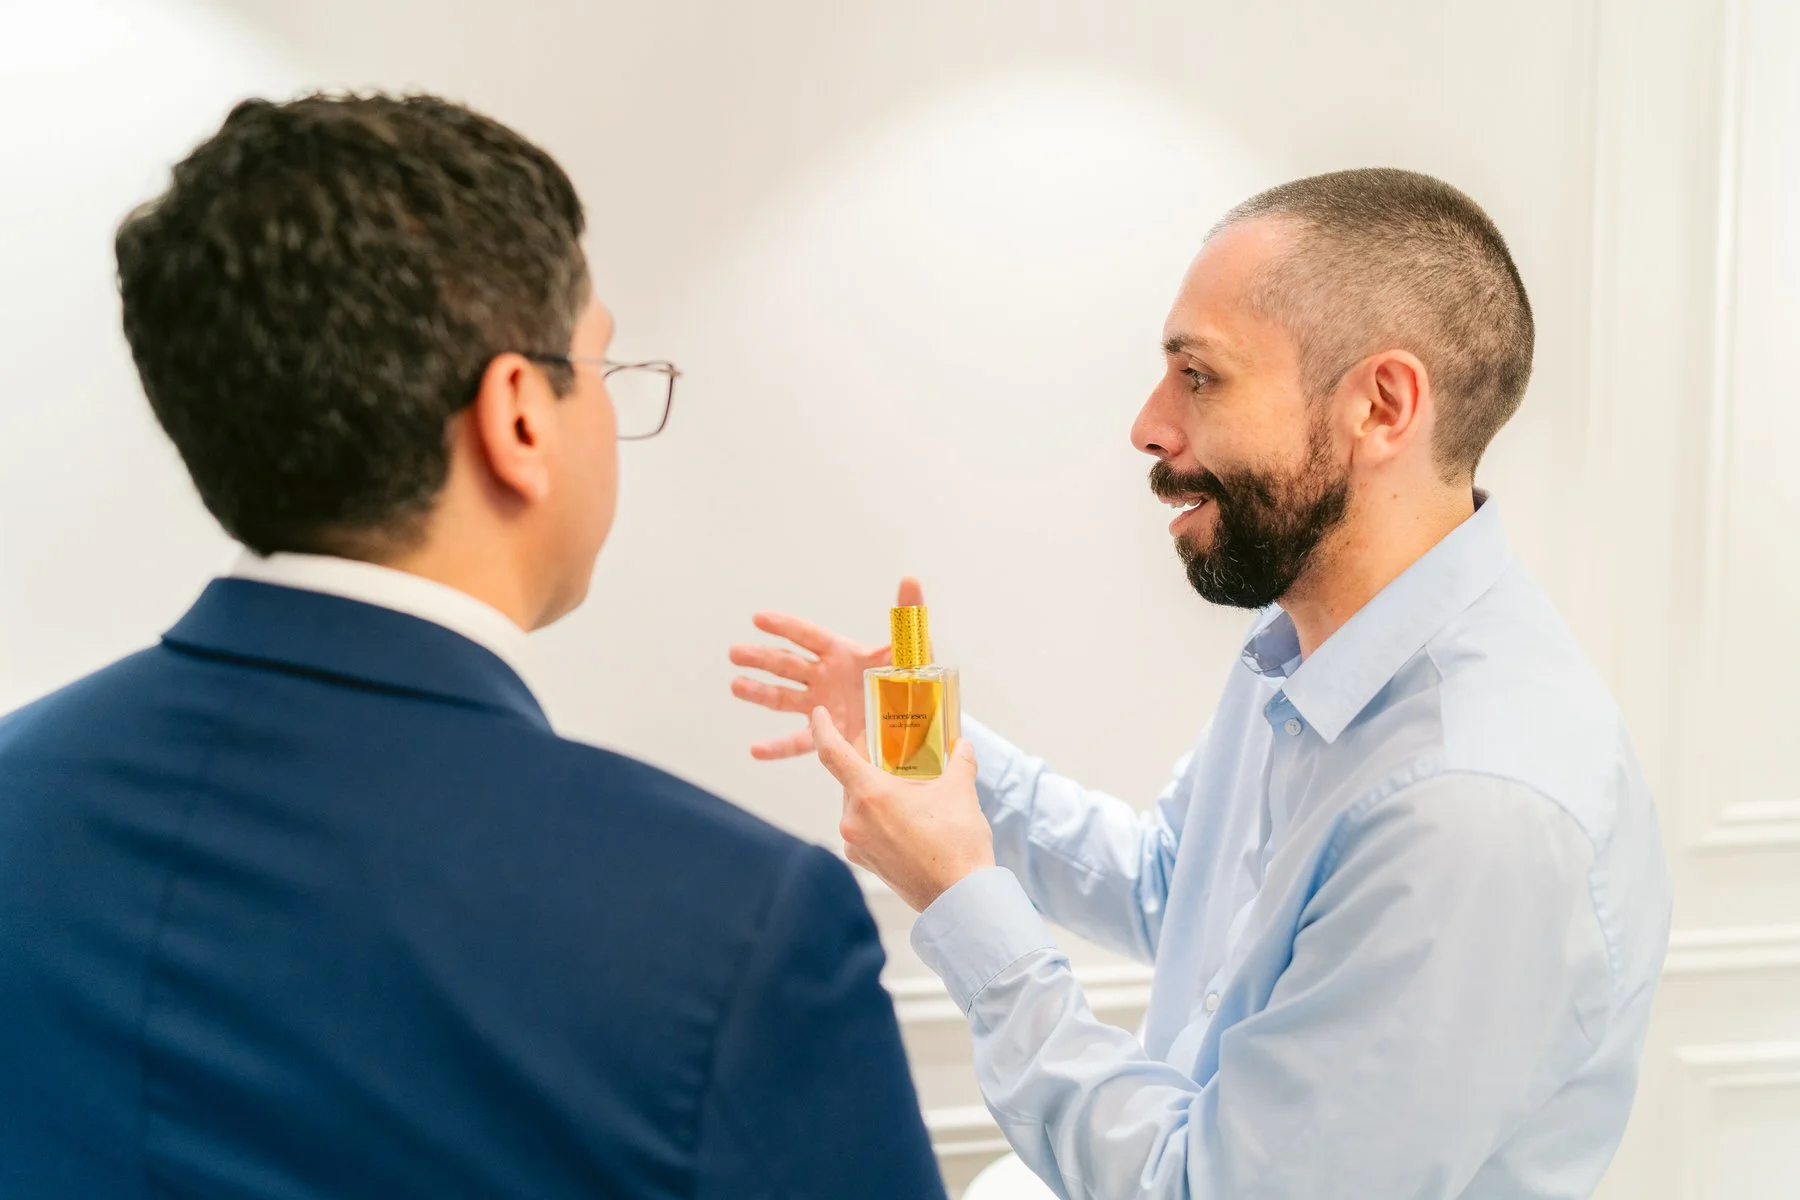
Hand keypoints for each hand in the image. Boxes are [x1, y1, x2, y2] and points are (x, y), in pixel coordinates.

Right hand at [730, 577, 924, 760]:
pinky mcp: (828, 736)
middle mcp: (825, 678)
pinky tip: (756, 751)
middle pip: (786, 664)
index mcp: (841, 654)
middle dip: (760, 658)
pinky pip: (799, 743)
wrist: (919, 723)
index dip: (784, 627)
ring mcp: (823, 707)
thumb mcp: (912, 650)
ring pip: (783, 698)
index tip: (758, 618)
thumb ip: (909, 615)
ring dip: (758, 692)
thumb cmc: (914, 681)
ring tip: (736, 686)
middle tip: (735, 652)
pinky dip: (777, 748)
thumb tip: (910, 579)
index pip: (807, 636)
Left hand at [809, 707, 994, 912]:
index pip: (832, 753)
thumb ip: (959, 761)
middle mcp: (854, 819)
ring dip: (877, 793)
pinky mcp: (865, 862)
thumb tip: (962, 746)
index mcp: (870, 795)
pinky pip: (864, 829)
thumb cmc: (957, 844)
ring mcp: (857, 844)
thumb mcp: (960, 792)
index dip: (822, 729)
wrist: (961, 898)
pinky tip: (907, 819)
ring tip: (909, 790)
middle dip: (870, 764)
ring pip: (858, 804)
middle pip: (850, 779)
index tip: (819, 715)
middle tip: (893, 753)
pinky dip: (879, 818)